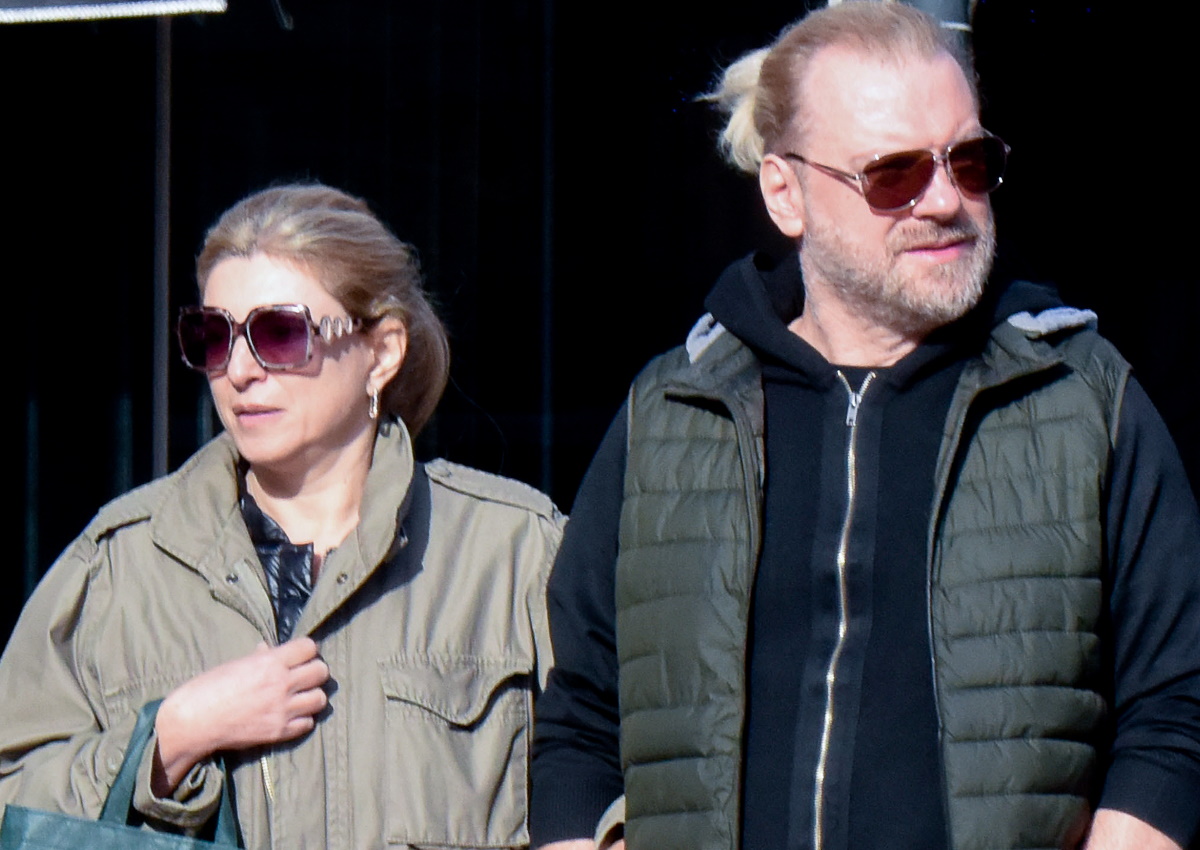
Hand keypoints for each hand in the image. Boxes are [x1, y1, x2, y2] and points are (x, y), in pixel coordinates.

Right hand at [152, 638, 328, 793]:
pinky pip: (308, 723)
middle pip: (321, 671)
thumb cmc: (208, 688)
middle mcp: (281, 684)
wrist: (192, 722)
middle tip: (303, 676)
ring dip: (312, 696)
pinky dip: (303, 719)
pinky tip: (291, 715)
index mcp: (270, 662)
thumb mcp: (235, 664)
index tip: (300, 656)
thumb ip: (260, 657)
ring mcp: (282, 710)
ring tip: (300, 697)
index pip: (309, 647)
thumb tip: (270, 649)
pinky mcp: (279, 732)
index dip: (306, 650)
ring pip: (320, 699)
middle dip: (314, 671)